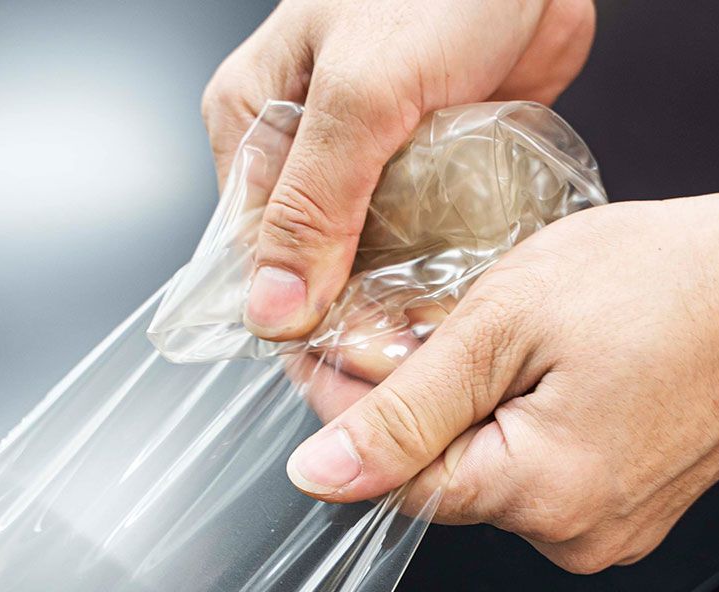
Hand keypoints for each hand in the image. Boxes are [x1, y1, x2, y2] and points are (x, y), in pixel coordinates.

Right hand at [201, 0, 595, 340]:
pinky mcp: (433, 160)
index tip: (339, 369)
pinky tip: (466, 308)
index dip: (293, 317)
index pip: (252, 249)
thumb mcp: (361, 94)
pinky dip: (445, 273)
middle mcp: (305, 142)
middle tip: (399, 369)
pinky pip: (429, 236)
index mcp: (252, 116)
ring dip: (403, 305)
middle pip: (312, 263)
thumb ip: (312, 204)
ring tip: (436, 351)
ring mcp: (372, 155)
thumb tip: (270, 309)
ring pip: (373, 259)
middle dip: (352, 320)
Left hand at [282, 186, 718, 572]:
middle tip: (435, 316)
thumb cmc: (670, 282)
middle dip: (425, 402)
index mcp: (542, 496)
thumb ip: (406, 406)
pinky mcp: (637, 509)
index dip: (352, 411)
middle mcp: (579, 537)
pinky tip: (560, 362)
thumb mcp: (506, 322)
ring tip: (516, 332)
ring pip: (499, 473)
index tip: (333, 350)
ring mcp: (615, 529)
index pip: (396, 482)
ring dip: (482, 408)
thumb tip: (323, 473)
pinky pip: (552, 471)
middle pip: (449, 480)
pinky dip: (535, 418)